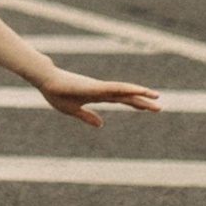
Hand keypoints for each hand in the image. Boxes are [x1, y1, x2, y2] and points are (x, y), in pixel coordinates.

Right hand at [34, 72, 162, 131]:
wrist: (45, 80)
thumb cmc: (55, 93)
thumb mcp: (73, 111)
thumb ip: (87, 117)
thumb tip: (102, 125)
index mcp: (97, 96)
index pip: (121, 100)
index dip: (135, 103)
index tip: (149, 108)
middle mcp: (101, 90)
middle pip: (126, 96)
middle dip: (143, 101)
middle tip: (160, 107)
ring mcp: (99, 87)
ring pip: (125, 90)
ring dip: (140, 93)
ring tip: (156, 97)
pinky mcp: (95, 86)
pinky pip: (116, 88)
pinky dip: (129, 89)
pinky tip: (140, 90)